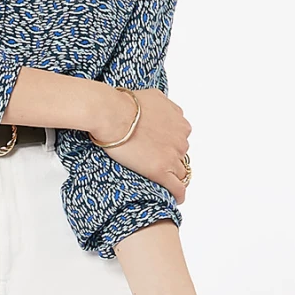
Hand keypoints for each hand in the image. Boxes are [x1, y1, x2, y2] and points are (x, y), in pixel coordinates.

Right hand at [88, 85, 192, 202]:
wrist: (113, 115)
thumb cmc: (127, 104)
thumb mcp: (154, 96)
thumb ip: (165, 106)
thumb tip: (163, 109)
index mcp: (180, 122)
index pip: (181, 138)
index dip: (169, 144)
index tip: (160, 148)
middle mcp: (180, 139)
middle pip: (180, 154)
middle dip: (169, 157)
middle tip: (152, 160)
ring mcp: (172, 156)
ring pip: (180, 172)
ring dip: (171, 175)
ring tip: (158, 179)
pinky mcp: (161, 171)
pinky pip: (178, 188)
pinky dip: (178, 194)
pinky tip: (175, 198)